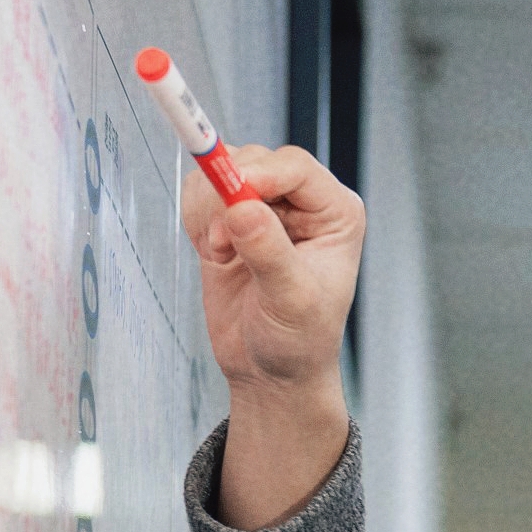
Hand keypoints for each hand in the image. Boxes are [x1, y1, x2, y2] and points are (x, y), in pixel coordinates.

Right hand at [177, 144, 360, 526]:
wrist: (270, 371)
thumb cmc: (299, 341)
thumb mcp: (291, 301)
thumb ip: (270, 253)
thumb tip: (245, 209)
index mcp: (336, 213)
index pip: (294, 166)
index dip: (259, 173)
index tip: (233, 196)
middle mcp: (303, 202)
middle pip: (251, 160)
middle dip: (228, 196)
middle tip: (224, 244)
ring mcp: (264, 207)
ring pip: (218, 171)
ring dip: (209, 211)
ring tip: (224, 255)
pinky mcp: (230, 219)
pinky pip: (198, 195)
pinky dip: (196, 220)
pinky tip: (215, 255)